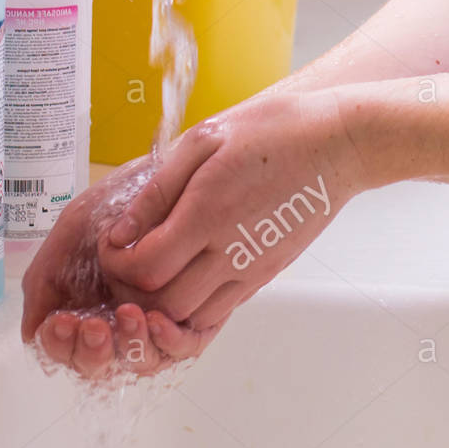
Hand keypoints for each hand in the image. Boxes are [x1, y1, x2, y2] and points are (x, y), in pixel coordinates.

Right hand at [21, 158, 223, 378]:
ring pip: (140, 362)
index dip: (60, 346)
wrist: (164, 172)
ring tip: (128, 316)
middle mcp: (117, 325)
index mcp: (83, 310)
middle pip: (100, 366)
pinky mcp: (191, 319)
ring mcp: (154, 325)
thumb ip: (44, 281)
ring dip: (129, 347)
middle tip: (94, 326)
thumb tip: (32, 333)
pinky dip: (167, 342)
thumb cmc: (114, 204)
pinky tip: (155, 319)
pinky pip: (182, 348)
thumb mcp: (70, 234)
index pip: (66, 351)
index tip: (61, 322)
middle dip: (92, 353)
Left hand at [98, 87, 364, 328]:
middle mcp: (231, 251)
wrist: (336, 144)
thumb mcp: (203, 141)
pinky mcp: (266, 275)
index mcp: (208, 213)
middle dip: (132, 289)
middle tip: (125, 261)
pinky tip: (184, 277)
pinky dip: (192, 306)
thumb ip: (158, 190)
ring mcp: (252, 269)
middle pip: (164, 302)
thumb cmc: (271, 131)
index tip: (112, 243)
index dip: (116, 263)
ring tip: (153, 270)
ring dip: (162, 304)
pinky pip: (220, 311)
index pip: (145, 268)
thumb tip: (120, 233)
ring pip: (192, 316)